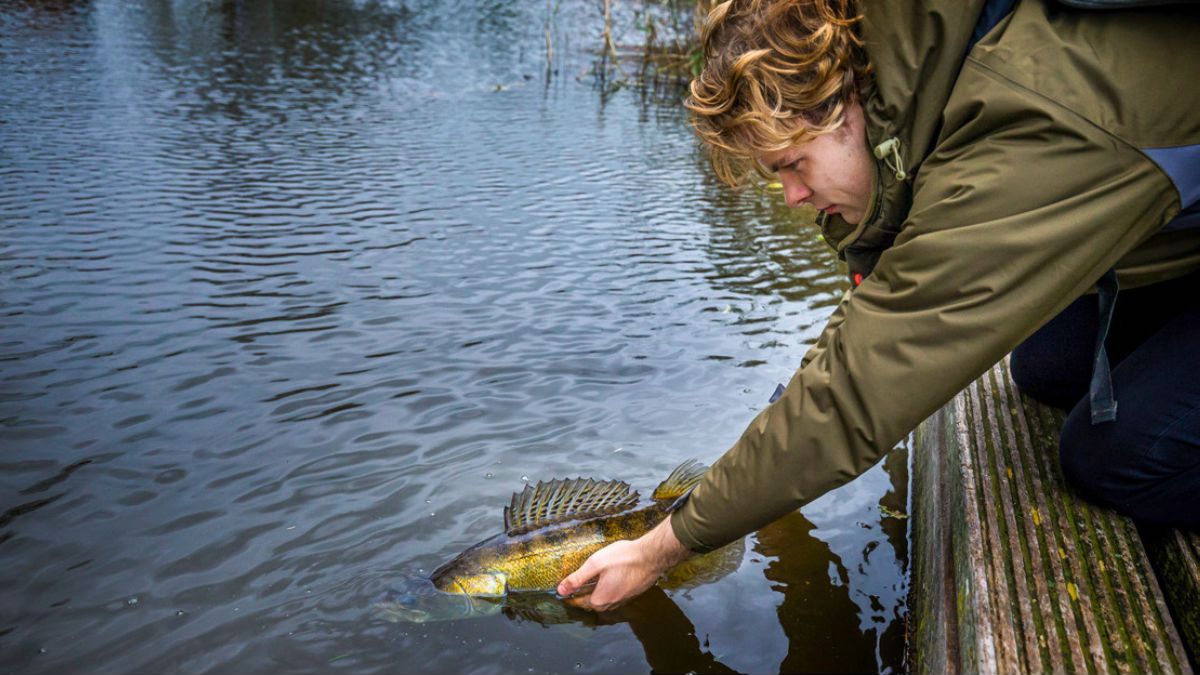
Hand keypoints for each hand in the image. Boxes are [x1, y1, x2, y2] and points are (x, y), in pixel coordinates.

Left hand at [556, 518, 690, 611]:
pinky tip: (608, 578)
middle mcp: (611, 604)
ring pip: (603, 600)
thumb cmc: (623, 558)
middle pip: (591, 603)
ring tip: (590, 581)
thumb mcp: (595, 564)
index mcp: (600, 600)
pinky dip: (607, 589)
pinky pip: (614, 596)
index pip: (578, 602)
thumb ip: (577, 578)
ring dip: (595, 592)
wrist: (652, 556)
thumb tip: (560, 590)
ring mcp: (623, 600)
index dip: (569, 596)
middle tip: (575, 584)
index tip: (562, 592)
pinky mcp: (631, 594)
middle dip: (582, 595)